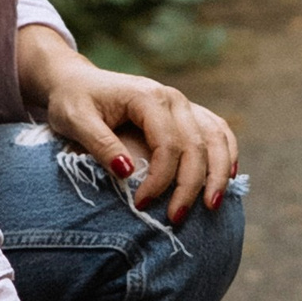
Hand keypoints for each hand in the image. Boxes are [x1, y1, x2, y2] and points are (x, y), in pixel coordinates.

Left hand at [21, 35, 238, 220]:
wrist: (76, 81)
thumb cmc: (73, 101)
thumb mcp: (76, 120)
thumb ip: (100, 144)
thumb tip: (128, 171)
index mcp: (148, 97)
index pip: (168, 144)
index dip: (160, 179)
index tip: (141, 204)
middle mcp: (173, 98)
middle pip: (196, 145)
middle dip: (190, 186)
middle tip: (176, 219)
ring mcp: (183, 104)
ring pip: (216, 138)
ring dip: (218, 173)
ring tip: (211, 206)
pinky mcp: (186, 113)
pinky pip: (217, 131)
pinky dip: (227, 153)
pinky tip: (228, 177)